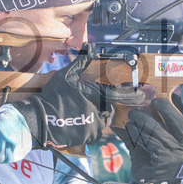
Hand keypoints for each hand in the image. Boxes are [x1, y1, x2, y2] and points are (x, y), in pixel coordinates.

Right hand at [9, 46, 127, 148]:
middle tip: (86, 104)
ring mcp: (95, 124)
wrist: (42, 119)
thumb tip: (88, 47)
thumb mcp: (66, 76)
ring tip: (78, 114)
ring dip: (95, 117)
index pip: (119, 94)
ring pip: (102, 120)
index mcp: (96, 95)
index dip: (131, 94)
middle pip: (108, 108)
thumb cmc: (54, 96)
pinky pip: (95, 132)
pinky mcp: (90, 137)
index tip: (140, 95)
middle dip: (101, 106)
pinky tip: (77, 124)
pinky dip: (89, 128)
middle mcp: (99, 110)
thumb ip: (80, 62)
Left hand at [111, 97, 182, 183]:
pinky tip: (129, 129)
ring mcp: (176, 155)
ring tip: (132, 117)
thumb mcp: (144, 145)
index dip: (182, 108)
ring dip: (144, 122)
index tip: (173, 96)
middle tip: (150, 103)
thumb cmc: (147, 164)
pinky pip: (151, 143)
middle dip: (165, 109)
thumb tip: (120, 115)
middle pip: (179, 123)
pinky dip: (138, 134)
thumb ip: (137, 130)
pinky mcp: (165, 161)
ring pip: (160, 132)